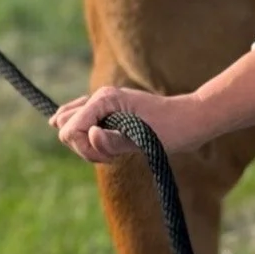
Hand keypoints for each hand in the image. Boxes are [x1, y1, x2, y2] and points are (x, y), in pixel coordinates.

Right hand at [50, 86, 207, 164]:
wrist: (188, 120)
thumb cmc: (169, 129)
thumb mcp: (143, 139)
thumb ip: (114, 140)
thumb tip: (91, 135)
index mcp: (105, 99)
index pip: (70, 128)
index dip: (84, 148)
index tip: (109, 156)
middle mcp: (100, 97)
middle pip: (66, 125)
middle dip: (82, 146)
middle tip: (110, 154)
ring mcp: (103, 104)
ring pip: (70, 124)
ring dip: (85, 144)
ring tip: (111, 151)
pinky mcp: (107, 112)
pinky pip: (81, 122)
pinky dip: (87, 139)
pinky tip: (102, 145)